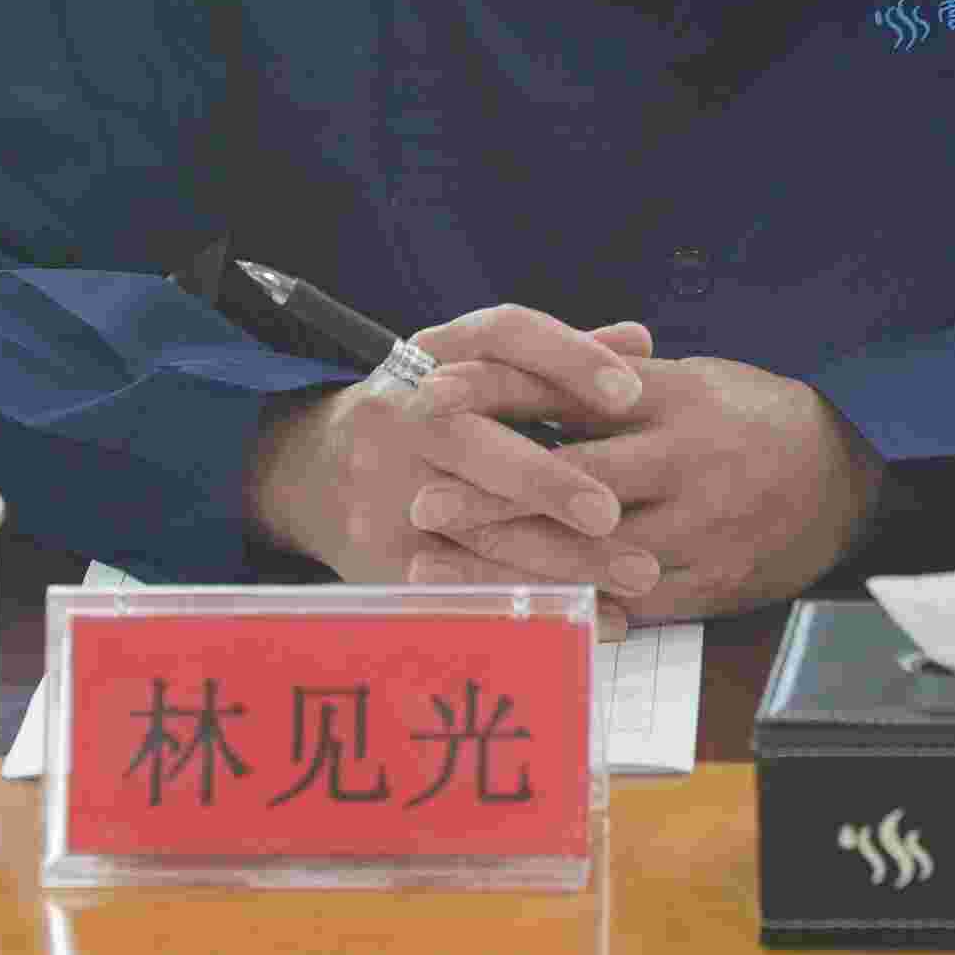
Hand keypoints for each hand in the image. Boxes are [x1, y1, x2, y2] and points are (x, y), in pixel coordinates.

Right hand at [244, 304, 659, 625]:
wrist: (313, 471)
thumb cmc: (428, 416)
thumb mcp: (475, 371)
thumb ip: (555, 361)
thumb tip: (640, 343)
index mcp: (435, 356)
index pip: (501, 338)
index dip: (565, 358)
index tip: (630, 392)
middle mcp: (402, 414)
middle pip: (474, 444)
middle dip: (547, 482)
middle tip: (613, 512)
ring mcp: (385, 489)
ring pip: (476, 530)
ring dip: (563, 557)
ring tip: (640, 574)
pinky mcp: (384, 556)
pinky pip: (468, 587)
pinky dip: (540, 604)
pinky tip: (601, 616)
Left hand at [409, 355, 884, 625]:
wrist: (841, 482)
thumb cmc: (745, 419)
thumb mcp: (684, 381)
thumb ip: (606, 383)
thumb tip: (508, 369)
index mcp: (672, 397)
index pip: (569, 390)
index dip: (497, 395)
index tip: (434, 396)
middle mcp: (684, 460)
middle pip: (573, 480)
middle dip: (493, 494)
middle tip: (424, 499)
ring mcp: (696, 527)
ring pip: (591, 552)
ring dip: (511, 559)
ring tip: (440, 562)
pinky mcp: (704, 584)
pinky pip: (623, 603)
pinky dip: (562, 603)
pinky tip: (510, 605)